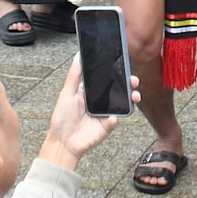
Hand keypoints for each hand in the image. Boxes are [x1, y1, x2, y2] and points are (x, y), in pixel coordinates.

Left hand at [41, 52, 138, 166]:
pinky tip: (112, 116)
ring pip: (124, 104)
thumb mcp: (67, 92)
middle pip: (120, 90)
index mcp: (92, 92)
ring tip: (134, 95)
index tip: (124, 66)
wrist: (63, 141)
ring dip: (132, 98)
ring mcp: (106, 113)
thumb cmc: (62, 118)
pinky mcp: (108, 126)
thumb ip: (75, 75)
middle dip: (130, 84)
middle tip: (133, 81)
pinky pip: (116, 119)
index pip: (108, 79)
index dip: (118, 73)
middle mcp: (102, 102)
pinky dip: (116, 117)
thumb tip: (78, 56)